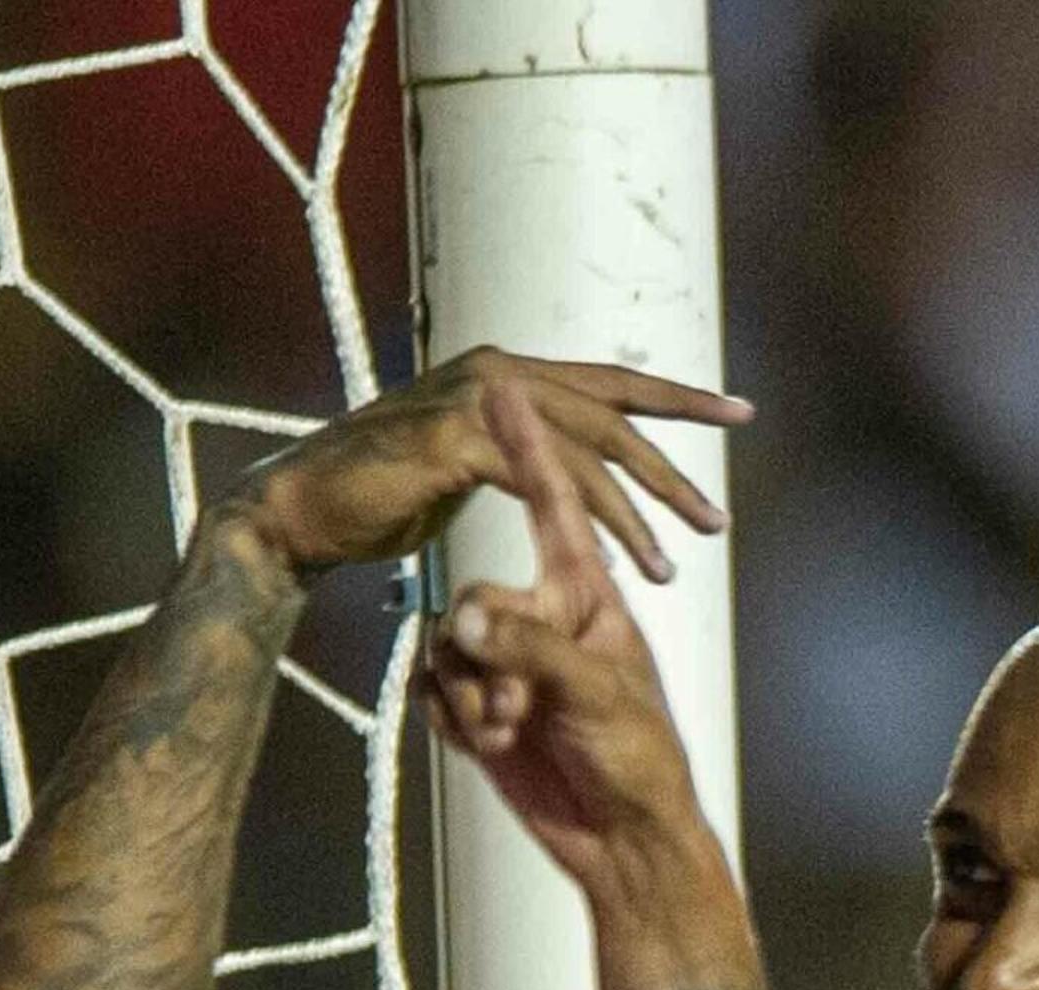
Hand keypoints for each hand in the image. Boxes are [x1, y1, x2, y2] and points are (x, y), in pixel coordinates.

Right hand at [231, 347, 750, 580]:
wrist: (299, 512)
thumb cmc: (376, 500)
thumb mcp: (465, 468)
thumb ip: (518, 459)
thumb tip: (564, 477)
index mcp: (508, 374)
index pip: (610, 385)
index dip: (676, 400)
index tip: (739, 412)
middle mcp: (499, 373)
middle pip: (614, 417)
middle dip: (672, 469)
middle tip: (718, 517)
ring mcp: (478, 401)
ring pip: (586, 456)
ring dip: (636, 514)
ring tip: (676, 562)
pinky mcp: (458, 441)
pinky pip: (539, 483)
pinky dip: (579, 527)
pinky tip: (609, 568)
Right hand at [426, 380, 709, 887]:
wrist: (621, 845)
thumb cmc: (638, 760)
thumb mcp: (594, 695)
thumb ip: (527, 649)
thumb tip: (459, 622)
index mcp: (585, 596)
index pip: (554, 506)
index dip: (528, 448)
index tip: (502, 386)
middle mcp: (541, 616)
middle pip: (476, 595)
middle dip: (490, 656)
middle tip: (521, 709)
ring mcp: (506, 659)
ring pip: (448, 647)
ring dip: (474, 697)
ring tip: (514, 734)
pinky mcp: (478, 703)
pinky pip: (435, 689)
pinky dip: (458, 721)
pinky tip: (493, 748)